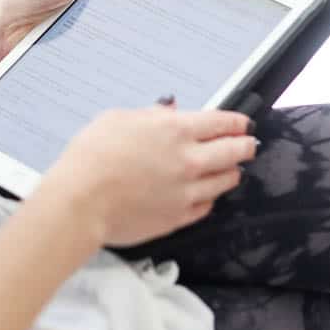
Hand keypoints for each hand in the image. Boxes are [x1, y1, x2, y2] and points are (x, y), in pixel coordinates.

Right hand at [45, 105, 255, 246]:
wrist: (81, 201)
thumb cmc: (92, 155)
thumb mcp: (118, 118)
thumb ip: (151, 115)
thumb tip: (170, 112)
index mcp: (176, 129)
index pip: (223, 122)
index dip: (238, 122)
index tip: (244, 124)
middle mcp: (189, 159)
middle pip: (234, 151)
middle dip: (245, 146)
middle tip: (248, 145)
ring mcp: (187, 191)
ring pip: (226, 181)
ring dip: (231, 172)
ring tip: (231, 170)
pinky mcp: (180, 217)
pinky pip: (207, 206)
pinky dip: (210, 198)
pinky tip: (206, 194)